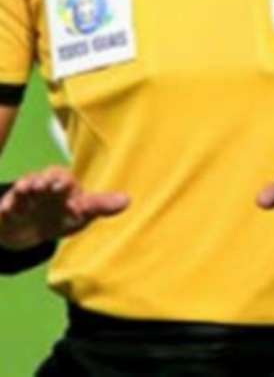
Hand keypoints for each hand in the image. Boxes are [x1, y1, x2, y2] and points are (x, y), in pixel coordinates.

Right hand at [0, 166, 128, 250]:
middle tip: (42, 186)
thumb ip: (101, 206)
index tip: (62, 187)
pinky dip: (7, 205)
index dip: (62, 180)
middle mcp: (44, 186)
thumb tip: (128, 201)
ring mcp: (25, 195)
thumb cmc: (62, 215)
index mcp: (63, 186)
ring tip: (25, 190)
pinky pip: (5, 203)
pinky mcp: (9, 206)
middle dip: (42, 180)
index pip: (63, 177)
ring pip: (24, 186)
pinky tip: (8, 210)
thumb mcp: (81, 213)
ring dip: (24, 187)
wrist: (31, 230)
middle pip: (42, 177)